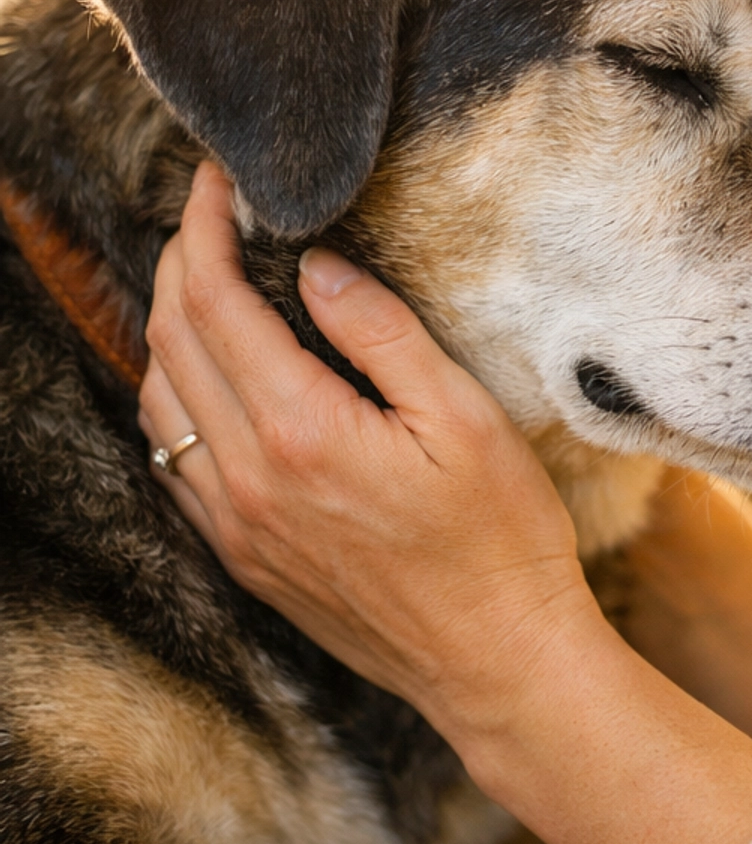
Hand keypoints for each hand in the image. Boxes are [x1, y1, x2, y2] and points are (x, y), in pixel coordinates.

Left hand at [139, 163, 751, 843]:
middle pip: (172, 342)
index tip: (217, 181)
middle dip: (179, 262)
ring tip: (203, 282)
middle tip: (207, 214)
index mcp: (301, 432)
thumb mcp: (464, 417)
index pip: (214, 302)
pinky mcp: (245, 558)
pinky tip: (208, 380)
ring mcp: (238, 526)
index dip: (204, 228)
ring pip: (158, 404)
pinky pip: (175, 463)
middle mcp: (248, 480)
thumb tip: (313, 266)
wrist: (498, 662)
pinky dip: (173, 401)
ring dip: (167, 329)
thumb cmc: (502, 540)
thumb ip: (380, 333)